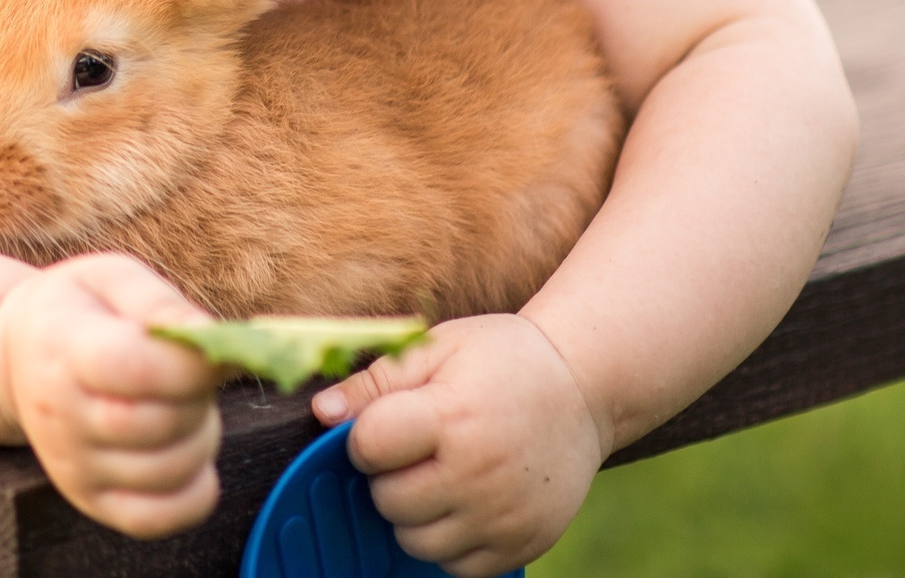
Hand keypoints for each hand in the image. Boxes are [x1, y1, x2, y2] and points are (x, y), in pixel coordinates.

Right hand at [0, 254, 221, 537]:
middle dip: (198, 398)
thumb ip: (160, 304)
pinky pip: (159, 518)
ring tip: (182, 404)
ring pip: (168, 471)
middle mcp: (60, 415)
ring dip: (201, 438)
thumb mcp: (110, 279)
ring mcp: (72, 465)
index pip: (133, 368)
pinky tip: (188, 453)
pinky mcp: (89, 500)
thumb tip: (211, 338)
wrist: (21, 358)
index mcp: (63, 345)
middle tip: (192, 372)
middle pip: (158, 423)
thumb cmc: (80, 311)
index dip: (190, 364)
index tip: (215, 349)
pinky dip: (194, 492)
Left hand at [311, 314, 608, 576]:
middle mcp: (480, 473)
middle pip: (388, 500)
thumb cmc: (500, 360)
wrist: (583, 388)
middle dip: (387, 476)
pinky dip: (449, 542)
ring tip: (438, 476)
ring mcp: (504, 515)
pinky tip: (462, 503)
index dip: (365, 436)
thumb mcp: (437, 348)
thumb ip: (375, 382)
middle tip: (417, 449)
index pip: (369, 447)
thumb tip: (321, 412)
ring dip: (413, 514)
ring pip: (416, 542)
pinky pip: (457, 567)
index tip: (387, 424)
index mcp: (452, 416)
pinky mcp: (524, 544)